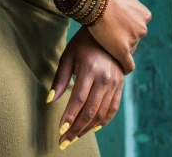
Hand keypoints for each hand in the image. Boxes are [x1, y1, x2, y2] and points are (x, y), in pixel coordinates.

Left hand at [47, 27, 124, 147]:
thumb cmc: (82, 43)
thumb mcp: (68, 56)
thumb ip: (60, 79)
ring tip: (75, 137)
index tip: (60, 131)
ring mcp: (115, 82)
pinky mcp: (120, 85)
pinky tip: (92, 128)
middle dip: (76, 129)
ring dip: (87, 128)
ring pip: (102, 113)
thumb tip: (50, 100)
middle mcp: (105, 78)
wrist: (108, 31)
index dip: (69, 117)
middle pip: (90, 111)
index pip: (78, 99)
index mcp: (90, 68)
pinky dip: (103, 121)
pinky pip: (113, 109)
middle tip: (65, 142)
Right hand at [86, 0, 151, 73]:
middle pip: (134, 37)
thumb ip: (130, 3)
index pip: (138, 26)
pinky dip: (125, 67)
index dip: (127, 26)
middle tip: (109, 33)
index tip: (117, 26)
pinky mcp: (123, 50)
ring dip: (119, 45)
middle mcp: (142, 28)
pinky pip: (128, 64)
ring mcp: (133, 40)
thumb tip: (128, 4)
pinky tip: (121, 68)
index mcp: (145, 15)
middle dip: (124, 36)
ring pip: (128, 48)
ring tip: (105, 41)